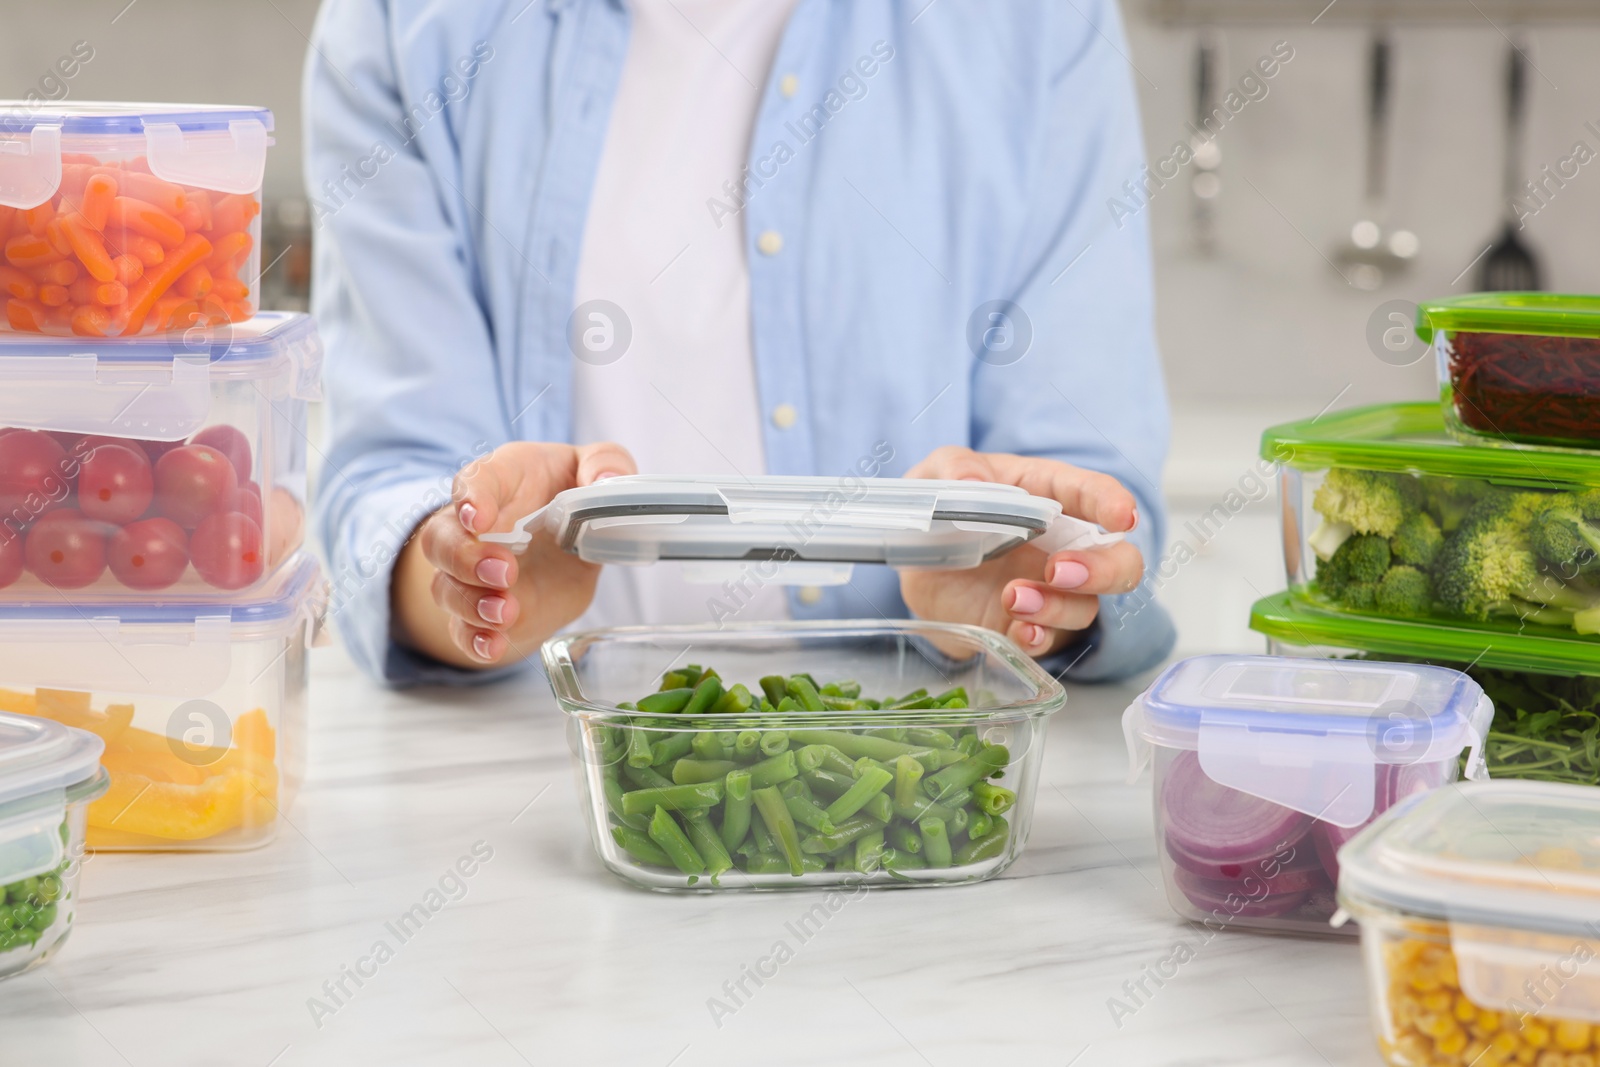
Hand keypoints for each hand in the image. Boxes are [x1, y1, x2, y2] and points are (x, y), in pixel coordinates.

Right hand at [392, 441, 636, 668]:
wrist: (565, 544)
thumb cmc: (569, 493)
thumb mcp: (593, 469)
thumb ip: (604, 463)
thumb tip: (605, 479)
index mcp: (500, 480)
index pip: (474, 481)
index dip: (472, 497)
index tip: (478, 516)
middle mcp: (472, 527)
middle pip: (443, 539)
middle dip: (466, 558)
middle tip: (503, 570)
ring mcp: (471, 573)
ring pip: (446, 587)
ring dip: (471, 603)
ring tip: (505, 611)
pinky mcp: (483, 611)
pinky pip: (462, 629)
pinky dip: (474, 640)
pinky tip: (493, 645)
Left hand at [898, 447, 1144, 657]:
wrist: (916, 563)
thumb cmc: (944, 507)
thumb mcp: (938, 474)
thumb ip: (955, 468)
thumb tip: (973, 483)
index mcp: (1048, 494)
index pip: (1093, 493)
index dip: (1113, 503)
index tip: (1123, 516)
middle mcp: (1063, 543)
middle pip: (1118, 561)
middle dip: (1102, 570)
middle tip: (1058, 571)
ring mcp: (1050, 589)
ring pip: (1085, 606)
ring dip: (1056, 607)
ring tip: (1011, 597)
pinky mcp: (1027, 623)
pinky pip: (1049, 639)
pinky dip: (1039, 638)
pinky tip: (1021, 632)